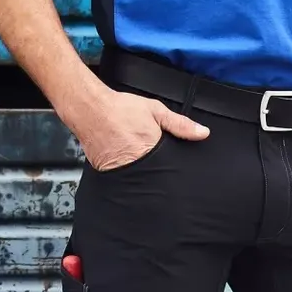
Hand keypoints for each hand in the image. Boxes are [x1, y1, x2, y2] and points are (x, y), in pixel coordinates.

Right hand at [71, 89, 209, 171]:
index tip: (180, 175)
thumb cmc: (120, 109)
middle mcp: (136, 166)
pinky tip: (127, 163)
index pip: (171, 172)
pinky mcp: (109, 174)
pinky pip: (124, 179)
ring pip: (140, 182)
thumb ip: (180, 124)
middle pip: (155, 180)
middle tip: (157, 166)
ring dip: (143, 177)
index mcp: (152, 152)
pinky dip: (128, 174)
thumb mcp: (156, 111)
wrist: (89, 109)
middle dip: (160, 177)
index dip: (175, 174)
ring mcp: (122, 172)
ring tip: (140, 163)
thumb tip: (203, 133)